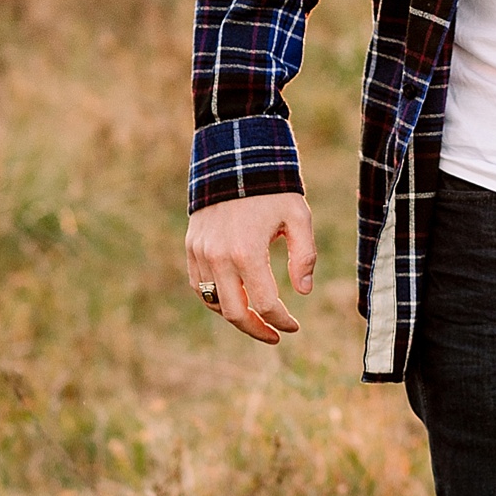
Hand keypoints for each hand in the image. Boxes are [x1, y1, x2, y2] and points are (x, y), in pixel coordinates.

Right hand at [186, 192, 316, 343]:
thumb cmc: (273, 189)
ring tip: (257, 318)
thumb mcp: (299, 217)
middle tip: (275, 335)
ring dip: (236, 316)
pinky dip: (216, 299)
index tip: (294, 326)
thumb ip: (304, 255)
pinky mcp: (192, 247)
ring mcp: (201, 253)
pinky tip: (235, 300)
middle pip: (235, 313)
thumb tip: (302, 292)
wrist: (235, 159)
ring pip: (214, 303)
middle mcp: (219, 257)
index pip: (265, 304)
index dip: (282, 321)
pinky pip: (200, 286)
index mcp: (248, 251)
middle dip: (258, 330)